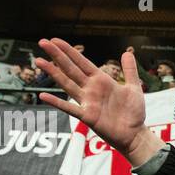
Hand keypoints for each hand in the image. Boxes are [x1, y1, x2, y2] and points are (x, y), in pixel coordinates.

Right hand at [35, 38, 156, 166]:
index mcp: (101, 80)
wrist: (135, 134)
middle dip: (57, 55)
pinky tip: (43, 96)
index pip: (81, 62)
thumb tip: (127, 53)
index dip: (69, 51)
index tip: (55, 40)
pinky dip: (56, 102)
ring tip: (39, 61)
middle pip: (71, 69)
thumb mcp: (134, 88)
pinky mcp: (87, 116)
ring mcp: (87, 102)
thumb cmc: (133, 112)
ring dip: (53, 73)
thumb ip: (129, 71)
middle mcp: (91, 89)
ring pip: (67, 84)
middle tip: (42, 42)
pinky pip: (69, 108)